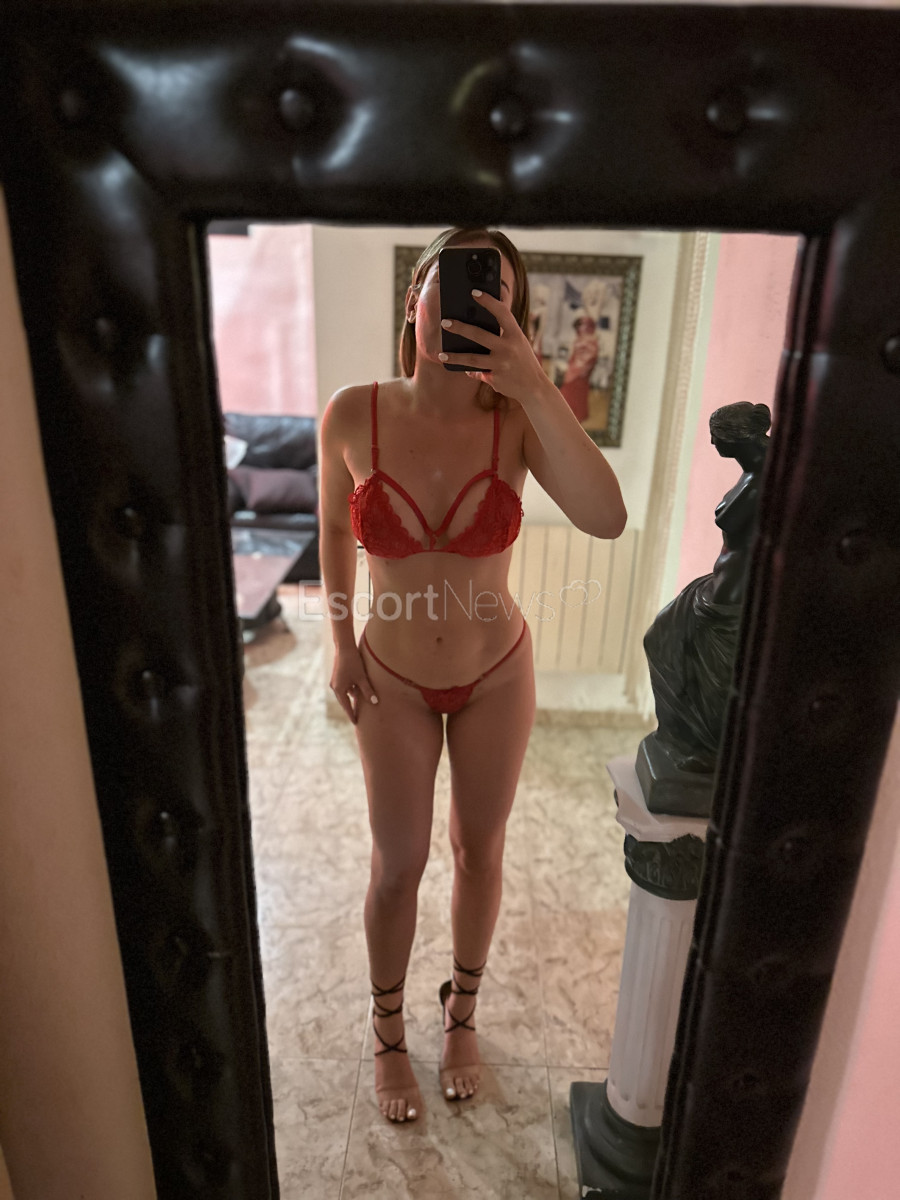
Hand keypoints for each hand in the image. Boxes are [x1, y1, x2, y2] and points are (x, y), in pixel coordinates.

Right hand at [330, 646, 377, 723]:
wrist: (344, 647)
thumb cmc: (354, 662)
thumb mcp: (362, 678)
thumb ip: (368, 691)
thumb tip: (375, 702)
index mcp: (339, 689)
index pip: (346, 706)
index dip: (352, 714)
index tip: (356, 723)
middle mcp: (335, 687)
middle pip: (345, 701)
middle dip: (351, 707)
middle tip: (357, 717)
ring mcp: (336, 681)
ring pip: (345, 693)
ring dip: (353, 697)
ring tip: (360, 704)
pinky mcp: (338, 676)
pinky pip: (345, 687)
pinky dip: (352, 689)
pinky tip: (358, 689)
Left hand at [439, 290, 549, 406]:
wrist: (534, 387)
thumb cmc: (522, 360)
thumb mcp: (517, 343)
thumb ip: (501, 334)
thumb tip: (476, 326)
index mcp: (516, 335)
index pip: (501, 313)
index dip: (488, 301)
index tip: (474, 292)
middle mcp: (508, 348)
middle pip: (479, 335)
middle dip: (460, 328)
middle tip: (444, 322)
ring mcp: (501, 364)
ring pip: (472, 359)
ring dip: (455, 357)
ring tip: (441, 354)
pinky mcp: (495, 379)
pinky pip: (477, 373)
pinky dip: (470, 371)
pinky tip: (462, 368)